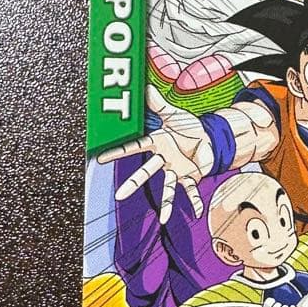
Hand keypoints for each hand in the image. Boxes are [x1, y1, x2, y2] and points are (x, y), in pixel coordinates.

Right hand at [97, 87, 213, 222]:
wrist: (207, 137)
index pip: (134, 147)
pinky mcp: (191, 176)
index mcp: (156, 143)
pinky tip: (196, 212)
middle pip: (146, 173)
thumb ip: (159, 103)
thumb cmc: (186, 127)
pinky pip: (192, 190)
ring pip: (168, 187)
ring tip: (163, 219)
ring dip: (166, 204)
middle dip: (132, 184)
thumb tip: (146, 87)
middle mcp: (163, 160)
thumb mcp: (173, 114)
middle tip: (118, 196)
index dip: (117, 152)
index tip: (100, 158)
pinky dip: (195, 201)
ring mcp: (176, 169)